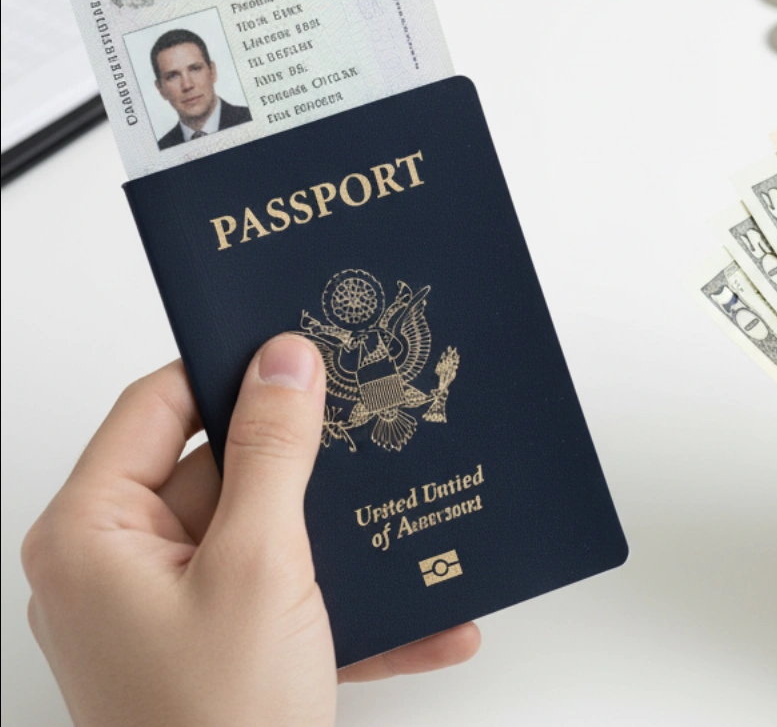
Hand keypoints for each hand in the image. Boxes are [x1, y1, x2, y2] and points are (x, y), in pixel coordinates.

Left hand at [23, 335, 479, 726]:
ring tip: (396, 524)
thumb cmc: (216, 726)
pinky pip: (278, 598)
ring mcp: (162, 613)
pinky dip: (341, 605)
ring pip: (258, 535)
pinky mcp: (209, 648)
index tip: (297, 353)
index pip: (154, 407)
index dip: (227, 372)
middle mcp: (114, 569)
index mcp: (92, 536)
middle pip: (214, 469)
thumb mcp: (260, 566)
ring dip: (335, 541)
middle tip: (364, 436)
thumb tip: (284, 364)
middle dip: (302, 467)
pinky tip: (419, 614)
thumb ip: (273, 453)